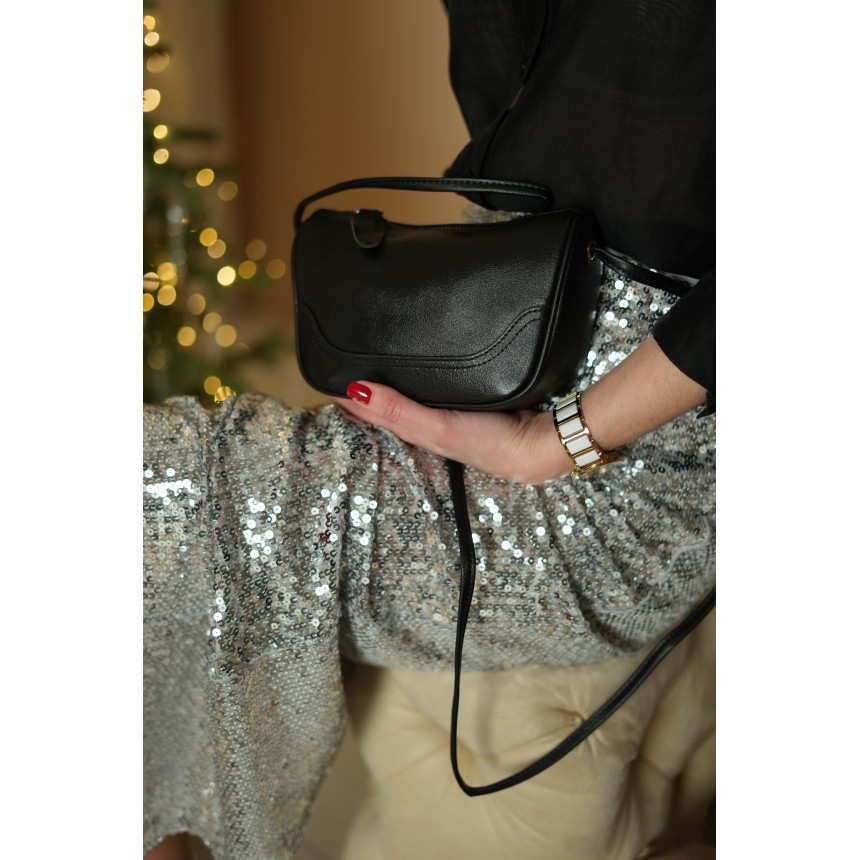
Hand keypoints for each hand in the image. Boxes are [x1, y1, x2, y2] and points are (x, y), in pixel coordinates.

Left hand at [335, 338, 707, 483]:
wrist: (549, 441)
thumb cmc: (493, 443)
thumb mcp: (438, 428)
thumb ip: (398, 411)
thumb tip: (354, 391)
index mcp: (424, 433)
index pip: (379, 414)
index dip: (354, 398)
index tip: (328, 375)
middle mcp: (437, 424)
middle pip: (394, 405)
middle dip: (370, 387)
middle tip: (344, 360)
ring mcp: (458, 412)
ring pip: (416, 394)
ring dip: (395, 379)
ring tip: (375, 358)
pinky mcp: (478, 399)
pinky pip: (441, 384)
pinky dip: (425, 375)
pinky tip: (428, 361)